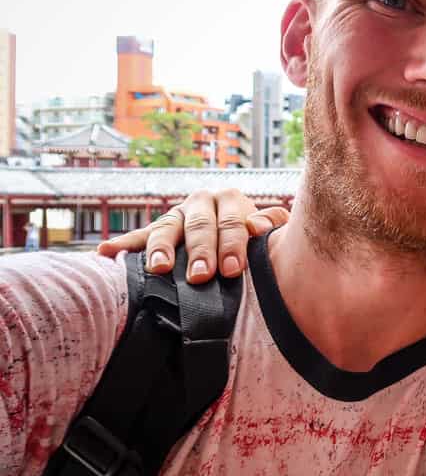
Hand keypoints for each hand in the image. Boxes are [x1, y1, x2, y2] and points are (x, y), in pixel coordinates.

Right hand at [97, 188, 288, 282]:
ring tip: (159, 268)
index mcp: (229, 199)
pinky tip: (104, 252)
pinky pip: (138, 237)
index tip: (232, 269)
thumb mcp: (268, 227)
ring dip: (161, 248)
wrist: (237, 231)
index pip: (232, 222)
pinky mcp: (157, 230)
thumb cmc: (255, 235)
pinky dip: (122, 245)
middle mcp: (201, 202)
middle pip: (199, 227)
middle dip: (200, 252)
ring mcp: (177, 215)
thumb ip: (271, 223)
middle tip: (201, 276)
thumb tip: (259, 227)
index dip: (232, 245)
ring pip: (166, 229)